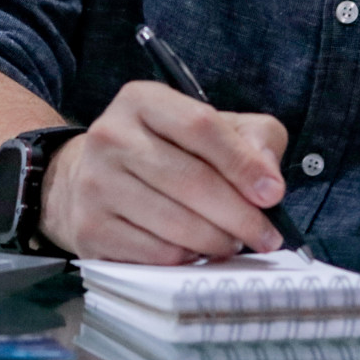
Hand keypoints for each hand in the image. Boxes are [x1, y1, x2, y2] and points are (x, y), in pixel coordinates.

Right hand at [40, 80, 288, 261]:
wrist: (86, 179)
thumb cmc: (163, 151)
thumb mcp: (207, 127)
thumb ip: (252, 138)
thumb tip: (268, 180)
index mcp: (141, 100)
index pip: (200, 126)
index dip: (242, 163)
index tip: (273, 193)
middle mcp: (110, 136)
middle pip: (191, 180)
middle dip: (240, 215)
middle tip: (266, 235)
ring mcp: (95, 183)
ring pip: (176, 224)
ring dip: (217, 241)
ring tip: (233, 243)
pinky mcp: (90, 228)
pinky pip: (155, 254)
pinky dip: (187, 259)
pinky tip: (196, 252)